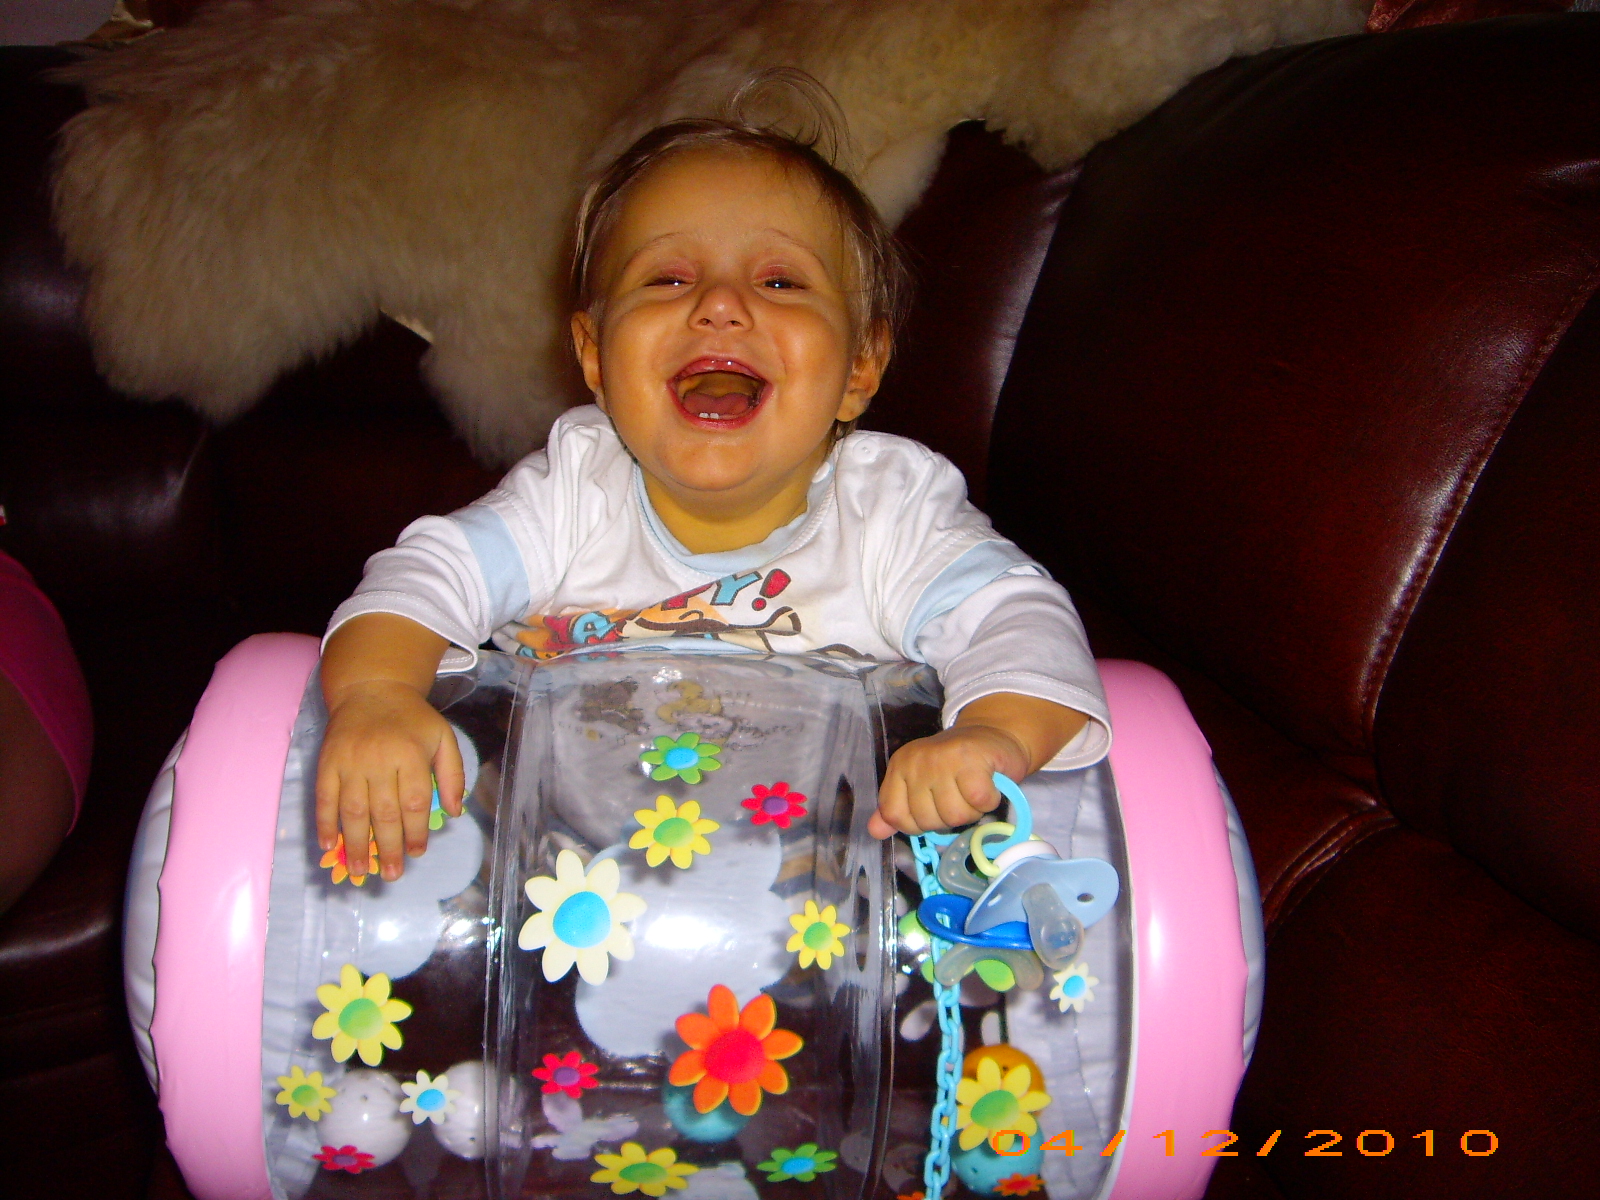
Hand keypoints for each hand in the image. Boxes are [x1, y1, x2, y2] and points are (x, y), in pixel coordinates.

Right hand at [316, 680, 464, 880]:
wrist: (371, 689)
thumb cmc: (411, 719)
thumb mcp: (443, 737)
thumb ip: (453, 773)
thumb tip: (454, 812)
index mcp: (411, 754)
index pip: (414, 802)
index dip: (416, 831)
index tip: (418, 852)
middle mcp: (379, 760)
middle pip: (383, 812)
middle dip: (388, 847)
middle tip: (393, 874)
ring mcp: (349, 762)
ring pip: (352, 810)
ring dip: (356, 844)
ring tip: (361, 870)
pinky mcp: (327, 763)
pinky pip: (324, 798)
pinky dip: (325, 823)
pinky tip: (329, 846)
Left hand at [868, 723, 1027, 838]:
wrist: (992, 735)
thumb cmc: (956, 766)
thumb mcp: (919, 786)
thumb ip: (898, 809)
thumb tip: (874, 831)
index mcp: (899, 766)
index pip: (895, 815)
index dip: (917, 824)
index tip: (934, 808)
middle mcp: (917, 760)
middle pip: (927, 820)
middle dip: (948, 818)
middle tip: (960, 796)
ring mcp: (944, 758)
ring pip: (955, 816)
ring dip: (971, 811)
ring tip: (973, 791)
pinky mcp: (972, 760)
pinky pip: (979, 802)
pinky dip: (989, 801)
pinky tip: (989, 786)